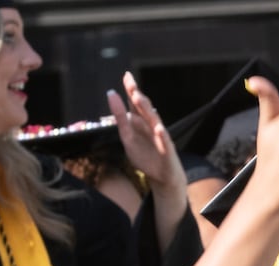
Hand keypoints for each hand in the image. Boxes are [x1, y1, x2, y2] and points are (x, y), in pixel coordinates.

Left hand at [109, 72, 184, 191]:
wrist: (163, 177)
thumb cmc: (146, 156)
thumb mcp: (127, 137)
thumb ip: (120, 117)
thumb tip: (111, 94)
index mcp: (141, 122)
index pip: (135, 103)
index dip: (131, 90)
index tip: (127, 75)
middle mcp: (152, 127)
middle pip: (144, 109)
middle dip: (138, 96)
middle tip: (131, 84)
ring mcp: (160, 138)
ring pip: (154, 122)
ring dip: (147, 110)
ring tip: (138, 98)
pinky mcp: (167, 151)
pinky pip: (165, 143)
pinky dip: (162, 135)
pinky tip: (159, 128)